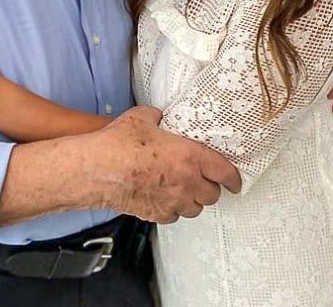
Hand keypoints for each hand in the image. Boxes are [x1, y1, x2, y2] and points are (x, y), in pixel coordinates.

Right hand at [90, 106, 241, 222]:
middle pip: (212, 194)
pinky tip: (163, 196)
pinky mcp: (157, 214)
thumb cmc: (118, 145)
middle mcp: (186, 182)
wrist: (97, 170)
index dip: (233, 178)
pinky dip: (173, 208)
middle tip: (202, 178)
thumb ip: (158, 116)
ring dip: (193, 198)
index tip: (235, 181)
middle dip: (210, 186)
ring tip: (182, 187)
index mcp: (190, 156)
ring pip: (195, 208)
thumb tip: (159, 117)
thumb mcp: (143, 117)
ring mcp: (173, 201)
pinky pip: (174, 215)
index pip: (224, 172)